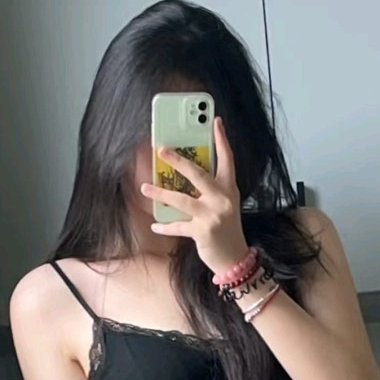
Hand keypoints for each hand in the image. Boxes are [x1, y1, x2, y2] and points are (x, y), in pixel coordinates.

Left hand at [141, 117, 249, 276]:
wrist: (235, 258)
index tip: (216, 121)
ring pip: (181, 200)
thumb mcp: (224, 204)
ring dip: (160, 194)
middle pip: (198, 174)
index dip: (222, 139)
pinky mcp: (203, 231)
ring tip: (145, 188)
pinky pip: (179, 226)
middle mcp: (222, 198)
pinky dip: (166, 226)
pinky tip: (156, 225)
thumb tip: (185, 173)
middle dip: (178, 161)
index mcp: (228, 188)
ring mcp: (213, 215)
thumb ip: (210, 189)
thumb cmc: (226, 229)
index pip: (227, 159)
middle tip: (161, 150)